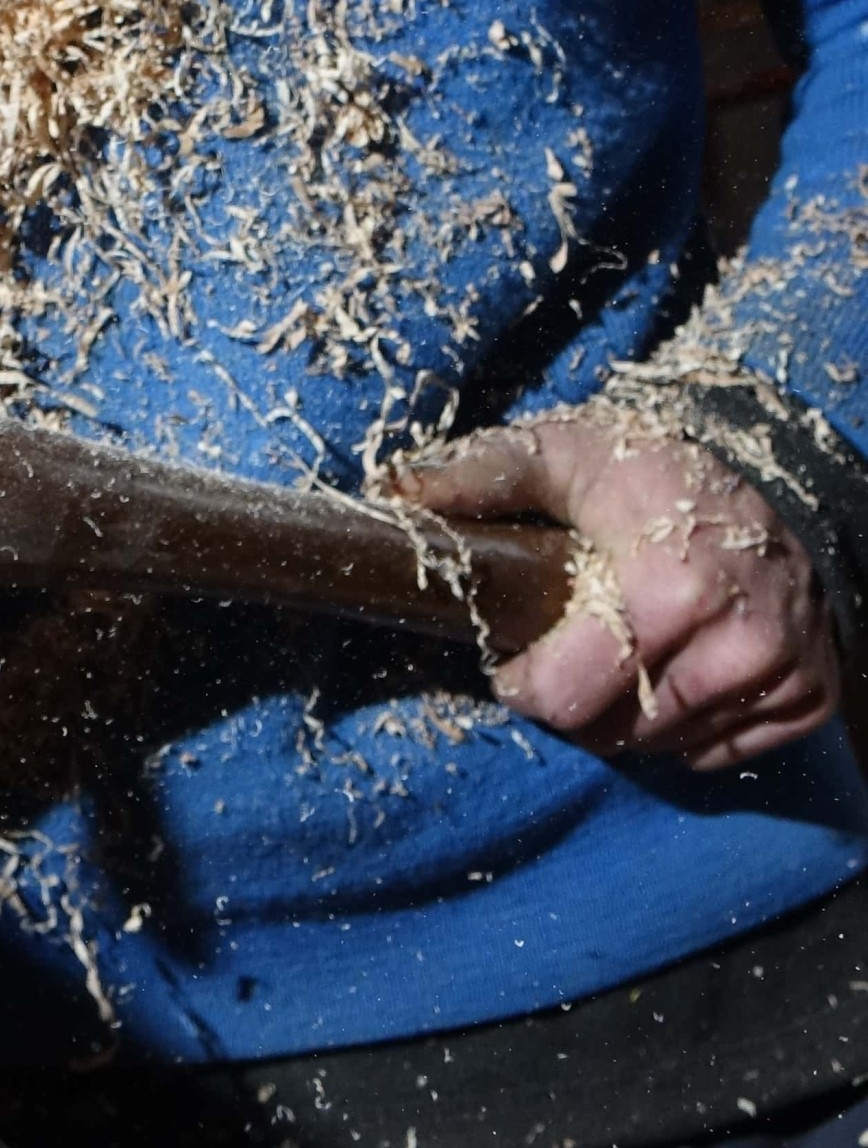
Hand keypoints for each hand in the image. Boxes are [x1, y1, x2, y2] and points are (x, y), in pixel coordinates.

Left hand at [391, 416, 839, 769]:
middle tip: (556, 659)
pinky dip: (681, 726)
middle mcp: (737, 643)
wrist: (778, 475)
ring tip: (610, 655)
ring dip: (624, 717)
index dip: (525, 685)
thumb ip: (477, 474)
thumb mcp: (561, 453)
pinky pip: (718, 750)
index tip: (510, 662)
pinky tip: (665, 671)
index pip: (571, 694)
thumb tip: (393, 495)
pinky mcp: (810, 698)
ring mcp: (781, 674)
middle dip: (569, 704)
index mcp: (668, 588)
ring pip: (664, 746)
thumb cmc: (650, 467)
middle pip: (615, 731)